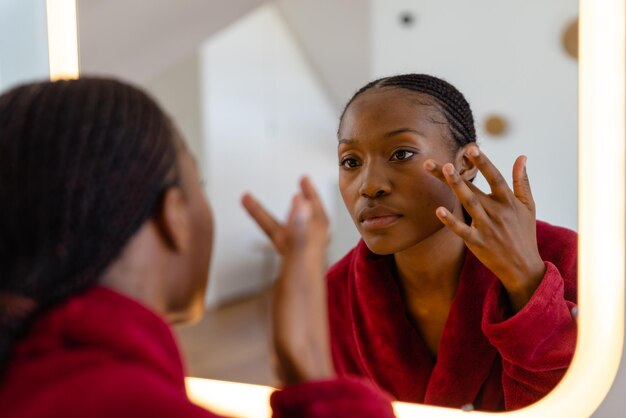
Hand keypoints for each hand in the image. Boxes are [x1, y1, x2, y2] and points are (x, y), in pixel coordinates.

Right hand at [241, 177, 333, 383]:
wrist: (302, 367)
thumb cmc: (297, 326)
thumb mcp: (294, 277)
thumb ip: (299, 240)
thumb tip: (301, 201)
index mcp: (311, 261)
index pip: (314, 220)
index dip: (309, 198)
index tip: (302, 178)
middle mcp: (309, 268)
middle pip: (302, 229)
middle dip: (290, 208)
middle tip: (281, 190)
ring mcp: (301, 284)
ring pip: (293, 246)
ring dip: (279, 226)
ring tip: (262, 214)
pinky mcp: (293, 298)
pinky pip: (288, 263)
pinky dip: (279, 250)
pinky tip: (274, 255)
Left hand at [424, 146, 545, 311]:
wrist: (523, 267)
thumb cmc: (524, 233)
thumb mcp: (528, 206)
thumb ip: (522, 181)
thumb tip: (522, 156)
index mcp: (509, 202)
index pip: (495, 178)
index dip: (484, 163)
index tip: (471, 148)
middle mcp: (498, 212)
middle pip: (474, 189)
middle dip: (458, 174)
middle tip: (442, 161)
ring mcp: (487, 228)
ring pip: (469, 204)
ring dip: (455, 187)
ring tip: (443, 171)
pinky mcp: (478, 243)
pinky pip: (462, 230)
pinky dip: (451, 222)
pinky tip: (438, 211)